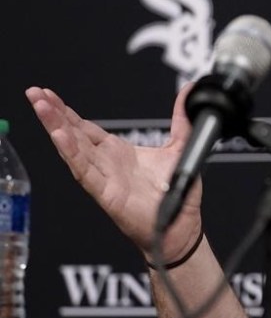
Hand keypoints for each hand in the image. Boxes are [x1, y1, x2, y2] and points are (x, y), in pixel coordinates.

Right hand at [25, 85, 202, 262]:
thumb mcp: (179, 146)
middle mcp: (106, 163)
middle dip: (54, 113)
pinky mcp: (106, 193)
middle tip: (35, 92)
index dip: (68, 111)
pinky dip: (72, 153)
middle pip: (73, 134)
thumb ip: (181, 119)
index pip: (85, 127)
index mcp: (117, 152)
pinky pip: (85, 171)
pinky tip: (60, 136)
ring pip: (74, 149)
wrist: (181, 225)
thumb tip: (188, 92)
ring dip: (56, 127)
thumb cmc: (174, 193)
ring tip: (42, 107)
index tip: (50, 94)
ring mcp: (103, 178)